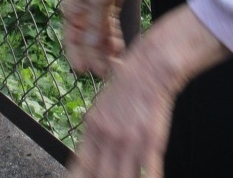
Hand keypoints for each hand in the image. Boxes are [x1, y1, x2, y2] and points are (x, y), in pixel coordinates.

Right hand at [61, 0, 130, 76]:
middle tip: (105, 72)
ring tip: (115, 63)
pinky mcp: (108, 9)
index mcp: (72, 10)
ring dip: (105, 50)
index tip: (84, 71)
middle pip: (86, 41)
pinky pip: (109, 30)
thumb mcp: (97, 0)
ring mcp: (95, 12)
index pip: (71, 39)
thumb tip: (90, 49)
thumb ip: (94, 25)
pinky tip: (119, 49)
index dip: (76, 55)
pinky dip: (113, 40)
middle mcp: (81, 13)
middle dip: (94, 56)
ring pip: (98, 37)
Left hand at [68, 6, 232, 177]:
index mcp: (92, 129)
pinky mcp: (152, 140)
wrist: (150, 67)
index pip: (81, 168)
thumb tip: (88, 157)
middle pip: (100, 177)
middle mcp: (107, 137)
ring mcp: (129, 140)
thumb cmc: (127, 86)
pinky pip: (148, 173)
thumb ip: (95, 134)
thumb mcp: (102, 108)